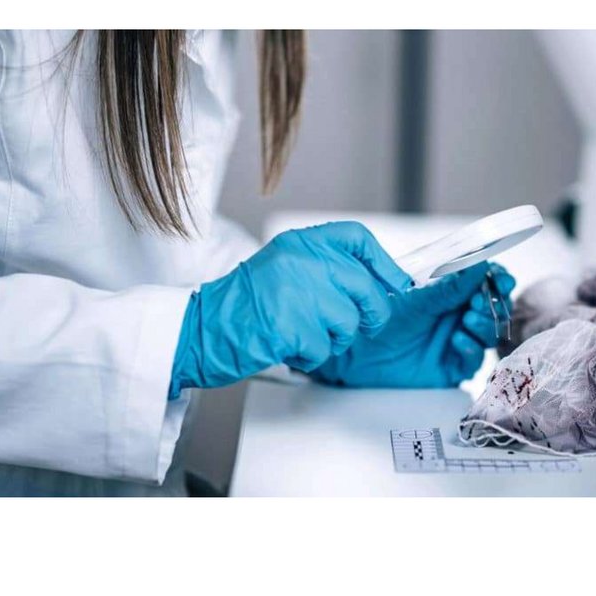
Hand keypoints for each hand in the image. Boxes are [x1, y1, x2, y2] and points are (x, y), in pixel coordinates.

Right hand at [169, 222, 410, 397]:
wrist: (199, 329)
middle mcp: (301, 260)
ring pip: (349, 322)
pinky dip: (310, 357)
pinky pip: (324, 348)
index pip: (356, 238)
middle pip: (364, 286)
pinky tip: (288, 348)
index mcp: (300, 243)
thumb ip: (324, 269)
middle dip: (372, 313)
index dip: (384, 263)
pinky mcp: (292, 325)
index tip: (396, 283)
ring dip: (334, 338)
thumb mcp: (283, 269)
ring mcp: (298, 292)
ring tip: (303, 335)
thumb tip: (376, 284)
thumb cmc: (241, 305)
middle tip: (366, 325)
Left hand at [310, 262, 515, 387]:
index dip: (498, 278)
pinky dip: (470, 349)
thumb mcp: (415, 296)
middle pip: (495, 307)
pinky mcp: (451, 366)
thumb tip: (479, 264)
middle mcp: (458, 313)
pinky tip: (456, 341)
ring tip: (467, 319)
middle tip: (479, 301)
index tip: (500, 278)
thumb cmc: (377, 315)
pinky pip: (473, 360)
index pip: (487, 280)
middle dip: (493, 303)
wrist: (352, 350)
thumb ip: (449, 284)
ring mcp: (457, 340)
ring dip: (483, 323)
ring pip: (488, 333)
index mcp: (452, 289)